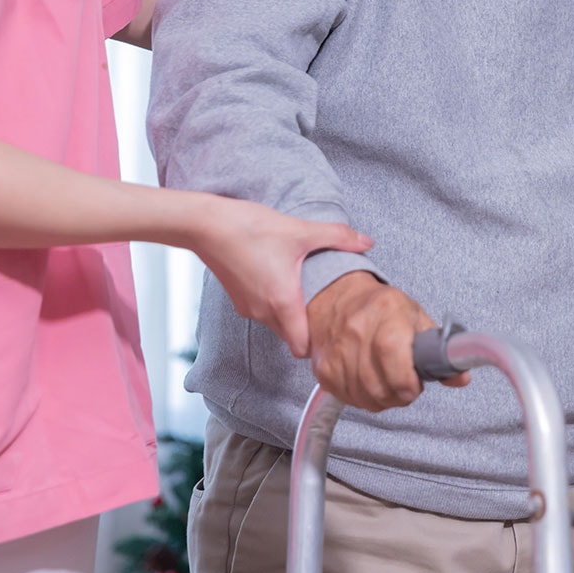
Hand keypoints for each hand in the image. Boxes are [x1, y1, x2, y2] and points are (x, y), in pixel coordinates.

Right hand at [192, 197, 372, 358]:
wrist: (205, 225)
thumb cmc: (250, 228)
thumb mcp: (299, 230)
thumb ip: (337, 237)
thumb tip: (368, 241)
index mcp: (282, 302)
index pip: (301, 348)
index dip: (319, 344)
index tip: (334, 331)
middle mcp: (263, 312)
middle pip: (291, 336)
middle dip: (309, 328)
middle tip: (329, 310)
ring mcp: (247, 307)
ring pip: (276, 323)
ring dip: (291, 314)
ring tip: (308, 290)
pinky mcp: (237, 297)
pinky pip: (263, 311)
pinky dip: (274, 303)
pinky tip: (283, 278)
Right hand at [306, 272, 469, 410]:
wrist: (338, 299)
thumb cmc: (382, 309)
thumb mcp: (417, 318)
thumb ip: (441, 350)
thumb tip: (461, 378)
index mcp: (386, 314)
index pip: (394, 360)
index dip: (408, 383)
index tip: (415, 385)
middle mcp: (357, 331)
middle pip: (381, 387)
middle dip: (399, 395)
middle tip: (404, 384)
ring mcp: (337, 351)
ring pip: (365, 398)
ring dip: (382, 398)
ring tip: (386, 381)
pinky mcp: (324, 369)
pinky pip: (348, 398)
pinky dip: (363, 398)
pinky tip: (368, 382)